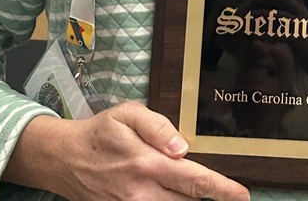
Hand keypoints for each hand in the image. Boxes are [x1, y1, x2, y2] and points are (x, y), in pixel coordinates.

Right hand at [5, 102, 249, 200]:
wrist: (65, 158)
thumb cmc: (102, 131)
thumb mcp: (128, 115)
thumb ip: (158, 127)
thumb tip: (183, 148)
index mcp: (147, 164)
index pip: (193, 181)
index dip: (220, 189)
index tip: (242, 195)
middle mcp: (141, 193)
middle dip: (208, 197)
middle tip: (230, 193)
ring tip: (202, 191)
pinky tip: (176, 195)